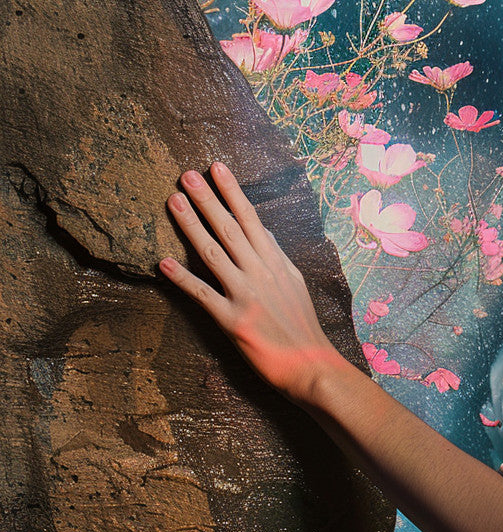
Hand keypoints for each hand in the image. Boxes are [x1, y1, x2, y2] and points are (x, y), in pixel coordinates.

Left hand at [160, 161, 345, 403]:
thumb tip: (260, 231)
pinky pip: (203, 295)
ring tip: (173, 202)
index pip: (251, 217)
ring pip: (213, 253)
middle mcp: (260, 272)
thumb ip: (275, 255)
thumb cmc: (302, 324)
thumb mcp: (294, 281)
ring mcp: (246, 295)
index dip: (232, 191)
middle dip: (207, 199)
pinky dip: (182, 278)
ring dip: (191, 226)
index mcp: (275, 261)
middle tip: (186, 175)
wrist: (310, 364)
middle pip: (229, 228)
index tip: (217, 168)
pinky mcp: (233, 321)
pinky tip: (163, 263)